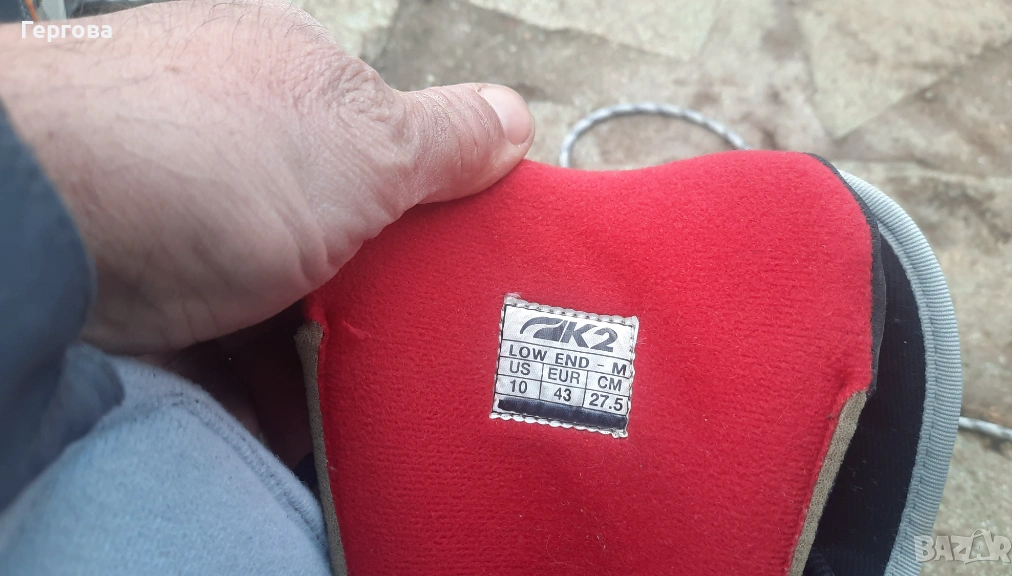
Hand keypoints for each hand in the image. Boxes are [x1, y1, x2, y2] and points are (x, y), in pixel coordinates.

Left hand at [0, 0, 533, 353]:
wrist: (44, 217)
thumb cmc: (210, 159)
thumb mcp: (368, 147)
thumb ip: (447, 140)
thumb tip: (514, 115)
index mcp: (294, 75)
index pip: (382, 143)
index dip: (421, 208)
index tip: (447, 269)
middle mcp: (233, 128)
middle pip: (329, 221)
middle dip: (365, 289)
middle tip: (398, 342)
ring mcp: (179, 196)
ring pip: (271, 282)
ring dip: (308, 347)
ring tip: (341, 399)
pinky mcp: (135, 267)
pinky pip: (212, 325)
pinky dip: (251, 373)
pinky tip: (280, 413)